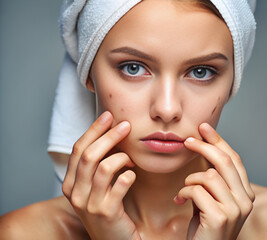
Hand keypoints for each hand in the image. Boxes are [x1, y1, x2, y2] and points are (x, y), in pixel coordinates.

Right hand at [62, 111, 140, 239]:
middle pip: (89, 155)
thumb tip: (110, 137)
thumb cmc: (108, 211)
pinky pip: (120, 184)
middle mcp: (75, 194)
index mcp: (70, 184)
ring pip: (104, 167)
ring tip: (131, 157)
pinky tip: (133, 175)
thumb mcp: (95, 189)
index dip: (93, 130)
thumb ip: (96, 167)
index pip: (78, 150)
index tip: (108, 115)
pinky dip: (129, 175)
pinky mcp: (107, 213)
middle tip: (126, 125)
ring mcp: (89, 204)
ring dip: (122, 156)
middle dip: (109, 136)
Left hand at [174, 123, 254, 239]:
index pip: (234, 159)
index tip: (203, 127)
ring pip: (209, 175)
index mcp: (246, 193)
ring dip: (191, 180)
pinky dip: (183, 192)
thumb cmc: (205, 225)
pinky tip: (180, 201)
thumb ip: (214, 177)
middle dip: (204, 146)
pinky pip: (196, 190)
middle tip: (187, 141)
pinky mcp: (220, 217)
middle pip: (225, 161)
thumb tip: (204, 148)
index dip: (219, 141)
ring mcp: (235, 210)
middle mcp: (246, 200)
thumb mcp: (212, 197)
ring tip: (185, 190)